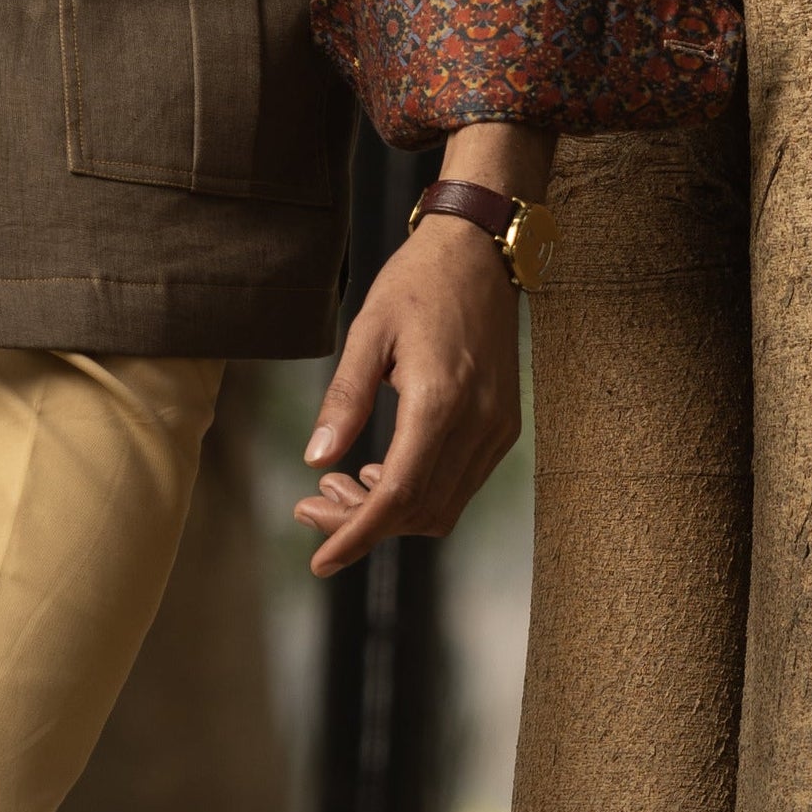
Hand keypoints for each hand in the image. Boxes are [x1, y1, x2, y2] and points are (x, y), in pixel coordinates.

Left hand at [293, 215, 523, 574]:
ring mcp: (497, 427)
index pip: (398, 494)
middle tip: (308, 506)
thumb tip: (315, 460)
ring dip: (388, 512)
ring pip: (443, 506)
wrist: (480, 251)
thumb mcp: (366, 332)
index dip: (356, 534)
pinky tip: (376, 471)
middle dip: (361, 523)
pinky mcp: (503, 425)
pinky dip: (417, 493)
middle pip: (419, 510)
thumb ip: (343, 399)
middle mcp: (478, 423)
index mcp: (440, 400)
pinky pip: (460, 483)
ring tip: (334, 486)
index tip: (320, 560)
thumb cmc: (417, 283)